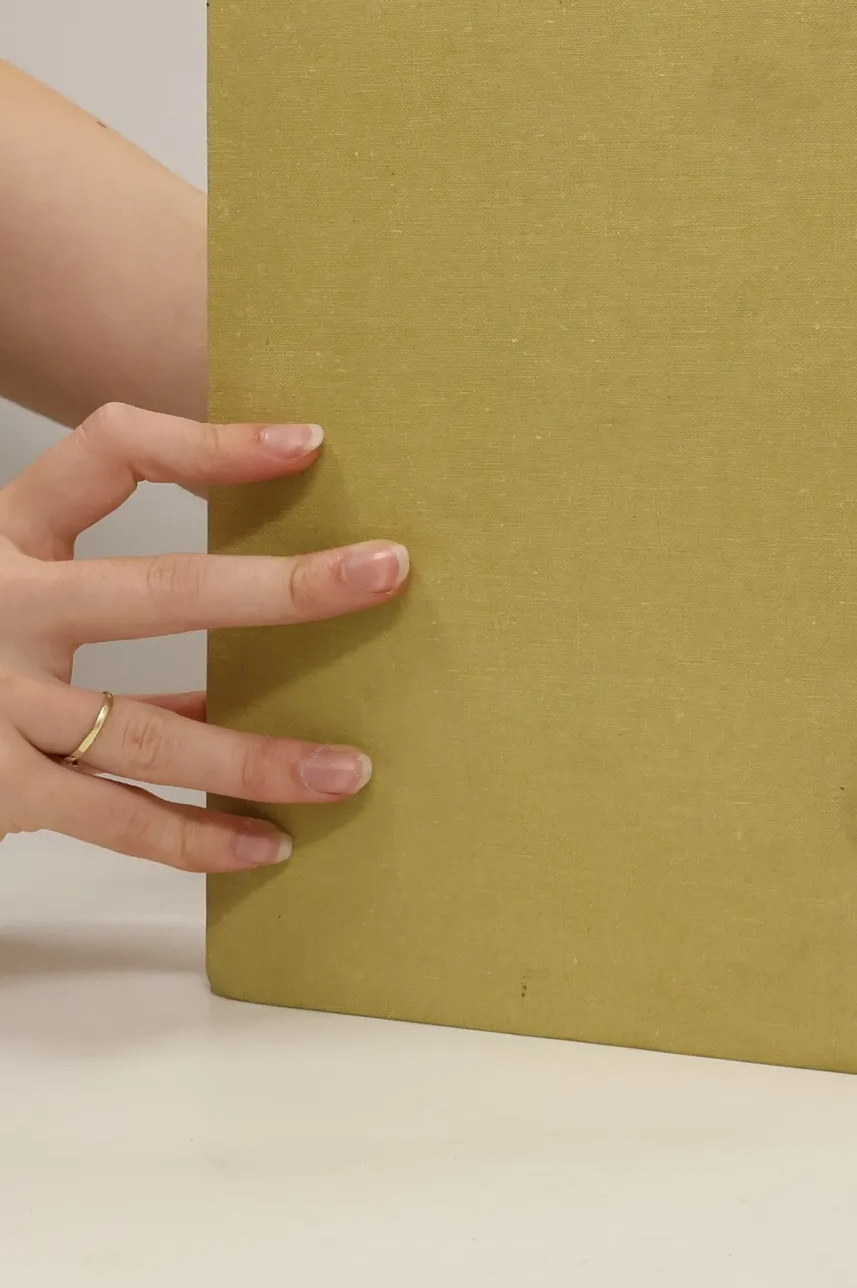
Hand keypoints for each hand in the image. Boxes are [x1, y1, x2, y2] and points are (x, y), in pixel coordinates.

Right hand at [0, 403, 409, 870]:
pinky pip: (112, 818)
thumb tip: (272, 615)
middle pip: (158, 592)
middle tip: (388, 571)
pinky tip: (268, 845)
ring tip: (351, 770)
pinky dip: (193, 836)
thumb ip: (111, 588)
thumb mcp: (18, 583)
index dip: (209, 442)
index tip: (309, 442)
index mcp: (7, 536)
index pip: (108, 451)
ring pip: (148, 734)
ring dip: (257, 757)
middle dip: (284, 587)